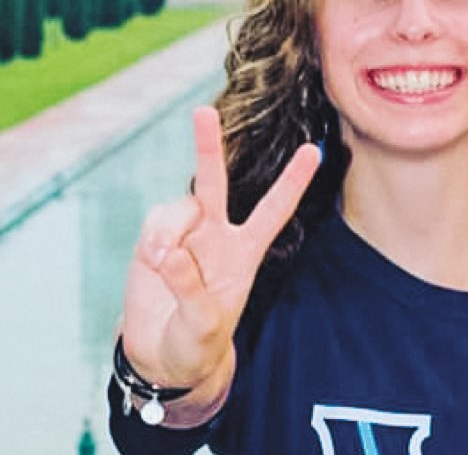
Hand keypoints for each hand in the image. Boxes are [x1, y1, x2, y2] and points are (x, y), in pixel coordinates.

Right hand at [120, 105, 320, 397]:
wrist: (161, 356)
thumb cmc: (195, 343)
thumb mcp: (203, 327)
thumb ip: (191, 289)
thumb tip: (172, 253)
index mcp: (246, 252)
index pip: (275, 210)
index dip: (293, 181)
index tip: (314, 150)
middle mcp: (217, 233)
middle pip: (214, 182)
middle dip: (208, 146)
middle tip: (202, 111)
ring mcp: (186, 233)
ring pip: (179, 207)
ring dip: (170, 232)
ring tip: (163, 263)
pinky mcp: (155, 238)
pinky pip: (155, 222)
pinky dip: (154, 239)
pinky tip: (152, 263)